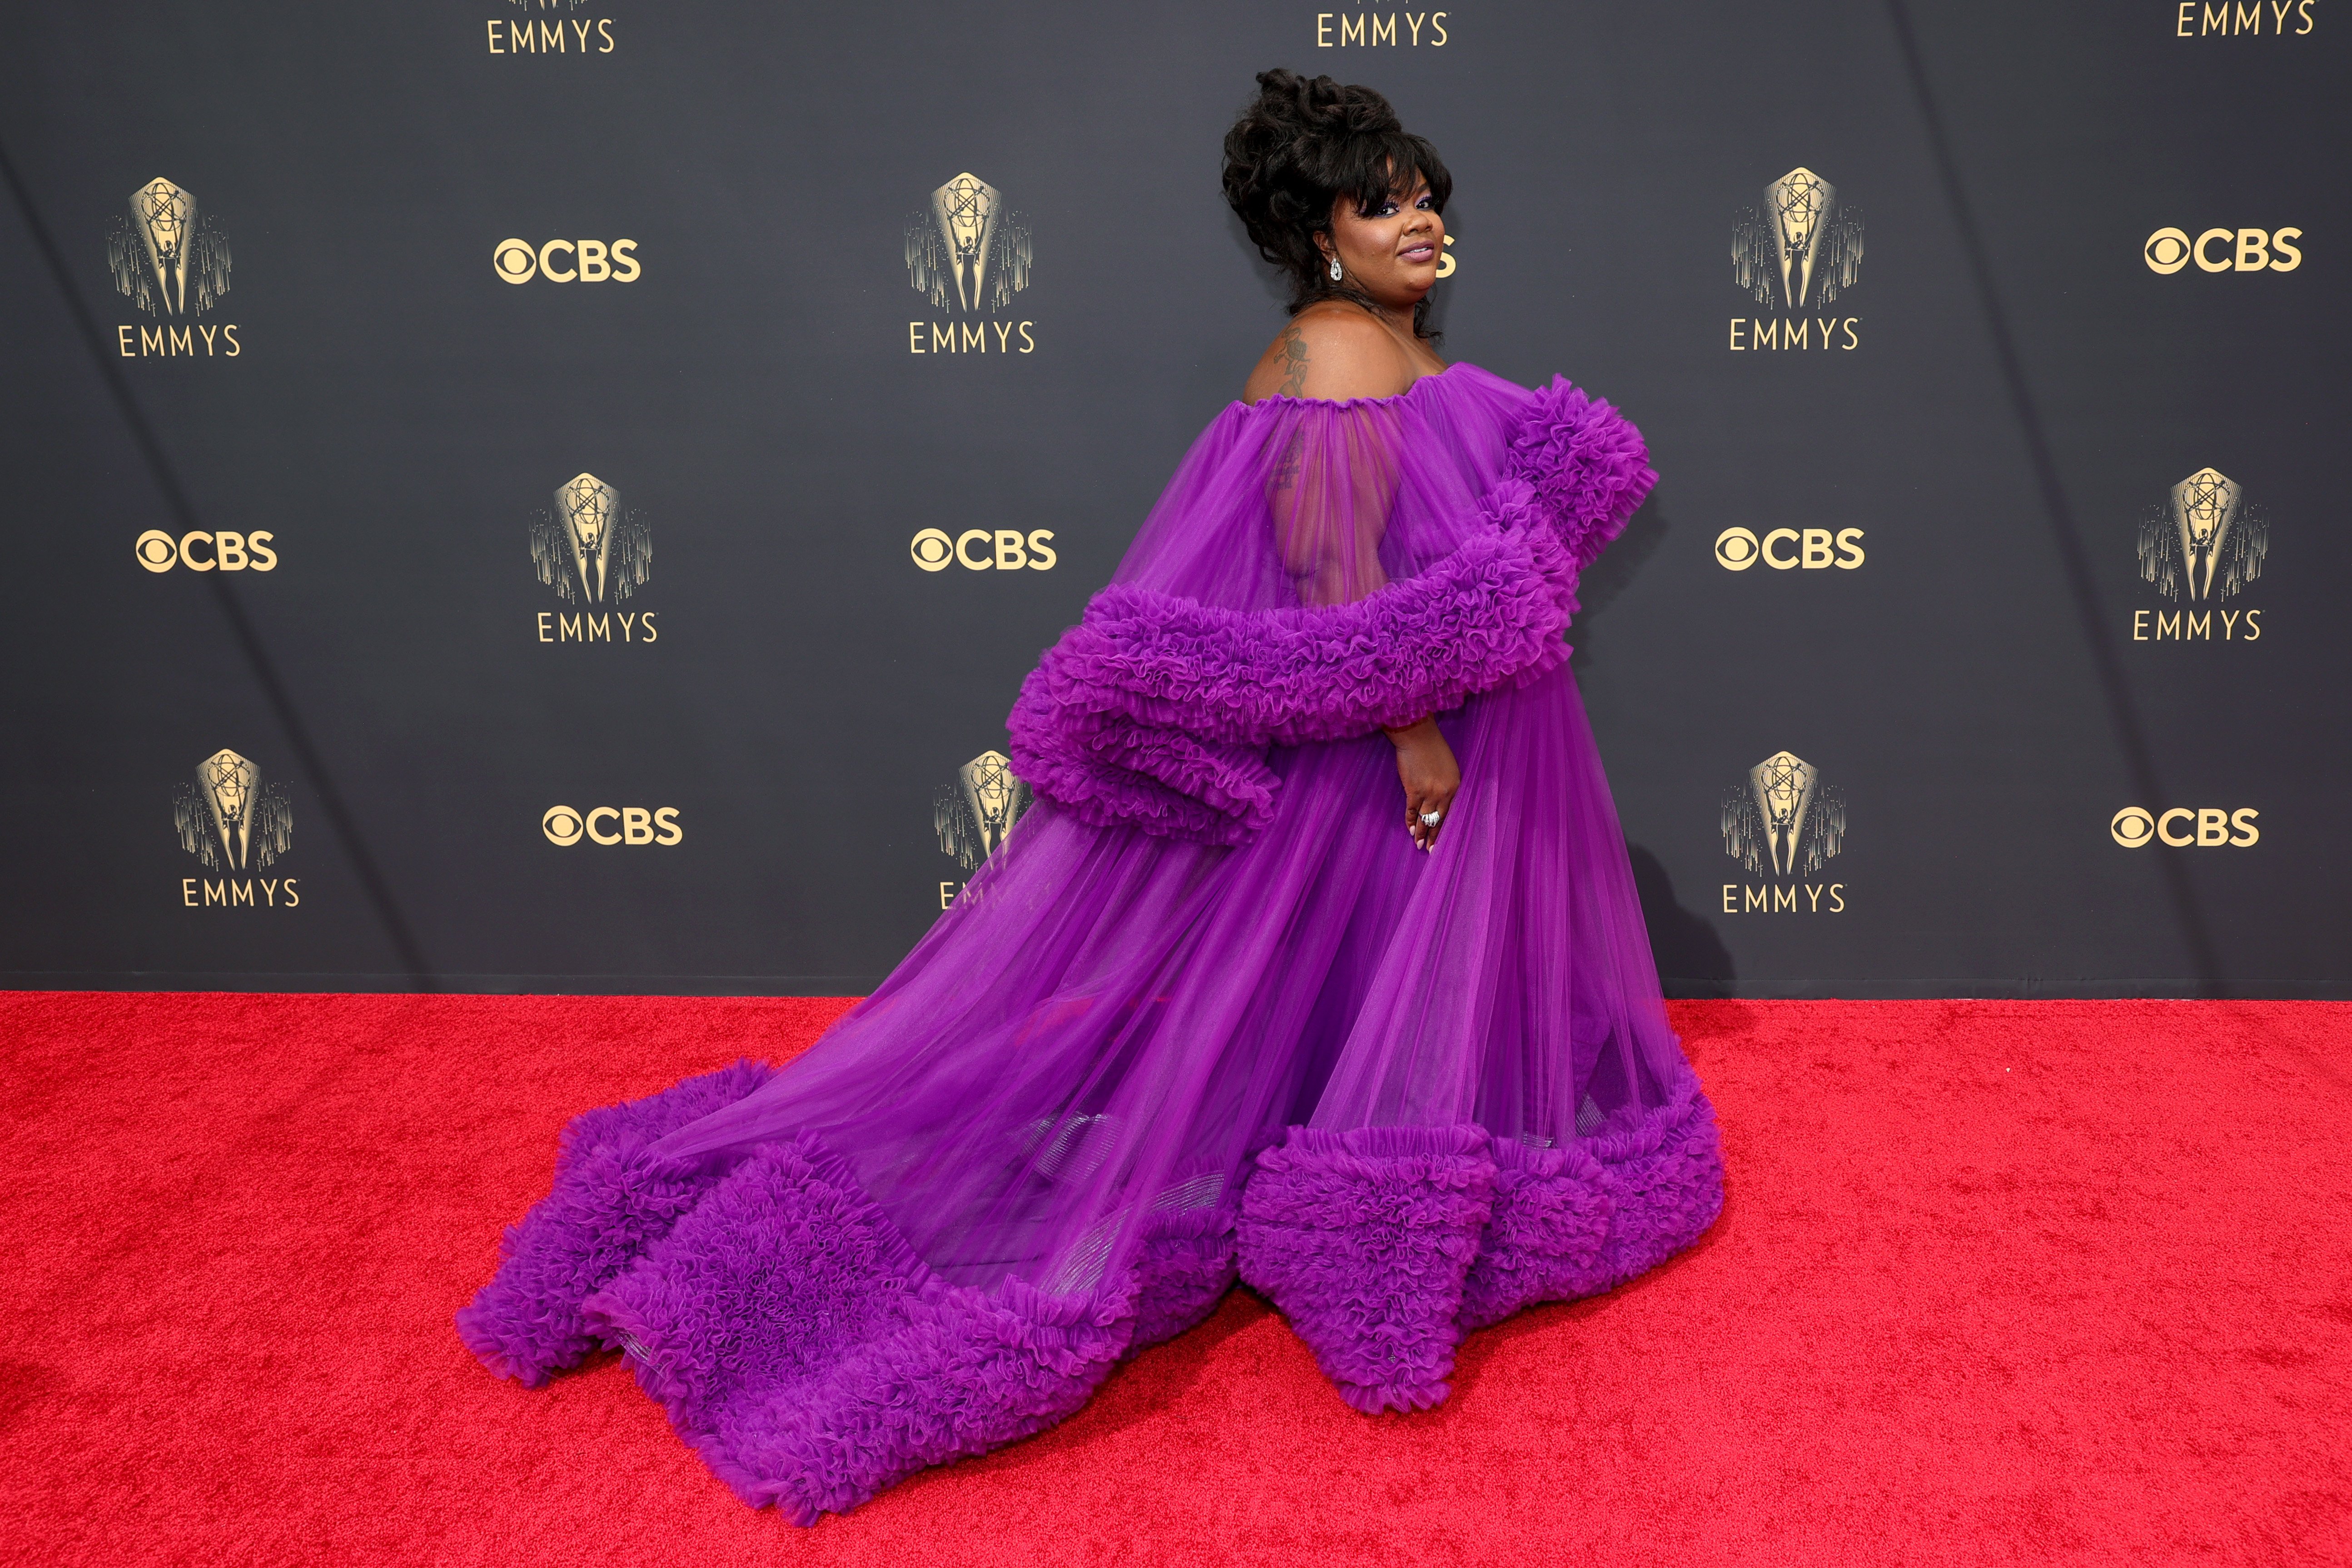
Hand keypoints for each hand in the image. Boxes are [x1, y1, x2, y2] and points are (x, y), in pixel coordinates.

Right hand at [1383, 716, 1459, 850]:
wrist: (1417, 737)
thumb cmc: (1433, 748)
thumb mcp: (1448, 766)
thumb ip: (1447, 784)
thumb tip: (1440, 799)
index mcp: (1455, 786)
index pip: (1451, 813)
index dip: (1446, 828)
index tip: (1444, 840)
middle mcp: (1444, 793)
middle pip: (1439, 819)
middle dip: (1435, 836)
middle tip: (1431, 850)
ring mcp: (1428, 793)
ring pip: (1425, 818)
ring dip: (1422, 833)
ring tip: (1419, 845)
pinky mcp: (1413, 791)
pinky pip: (1412, 811)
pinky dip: (1410, 821)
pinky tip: (1411, 830)